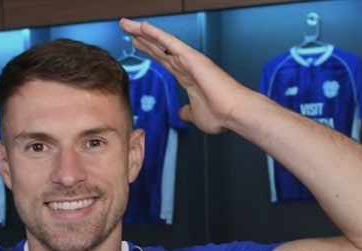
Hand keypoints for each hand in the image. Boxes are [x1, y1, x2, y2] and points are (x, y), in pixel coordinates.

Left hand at [119, 18, 252, 134]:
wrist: (234, 113)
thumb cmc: (221, 115)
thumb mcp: (196, 115)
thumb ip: (187, 112)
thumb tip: (183, 113)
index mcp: (187, 77)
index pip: (164, 60)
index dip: (150, 51)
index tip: (137, 44)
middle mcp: (187, 66)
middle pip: (159, 48)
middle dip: (142, 38)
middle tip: (127, 28)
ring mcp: (189, 60)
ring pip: (161, 42)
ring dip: (144, 33)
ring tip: (128, 24)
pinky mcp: (192, 58)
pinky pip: (170, 44)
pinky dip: (157, 35)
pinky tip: (143, 27)